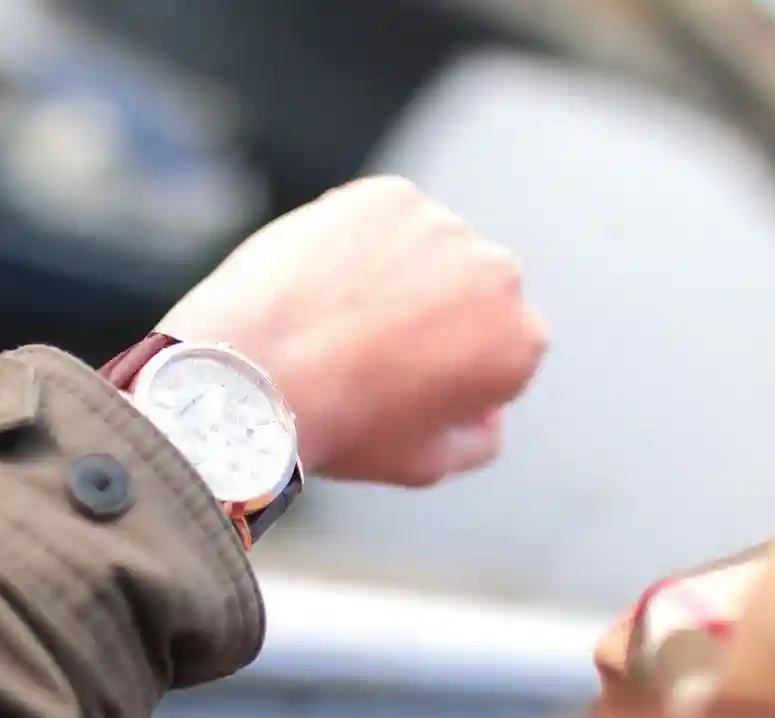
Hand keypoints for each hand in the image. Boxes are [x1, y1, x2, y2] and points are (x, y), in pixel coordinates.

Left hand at [157, 175, 548, 485]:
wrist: (255, 374)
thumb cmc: (341, 428)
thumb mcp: (426, 464)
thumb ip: (480, 438)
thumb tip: (488, 411)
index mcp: (519, 341)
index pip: (504, 347)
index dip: (457, 368)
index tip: (407, 382)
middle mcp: (498, 273)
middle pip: (474, 290)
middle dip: (437, 312)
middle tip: (370, 347)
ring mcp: (442, 225)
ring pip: (429, 247)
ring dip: (400, 271)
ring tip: (336, 315)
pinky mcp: (388, 195)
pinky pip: (383, 218)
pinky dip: (358, 240)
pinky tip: (321, 281)